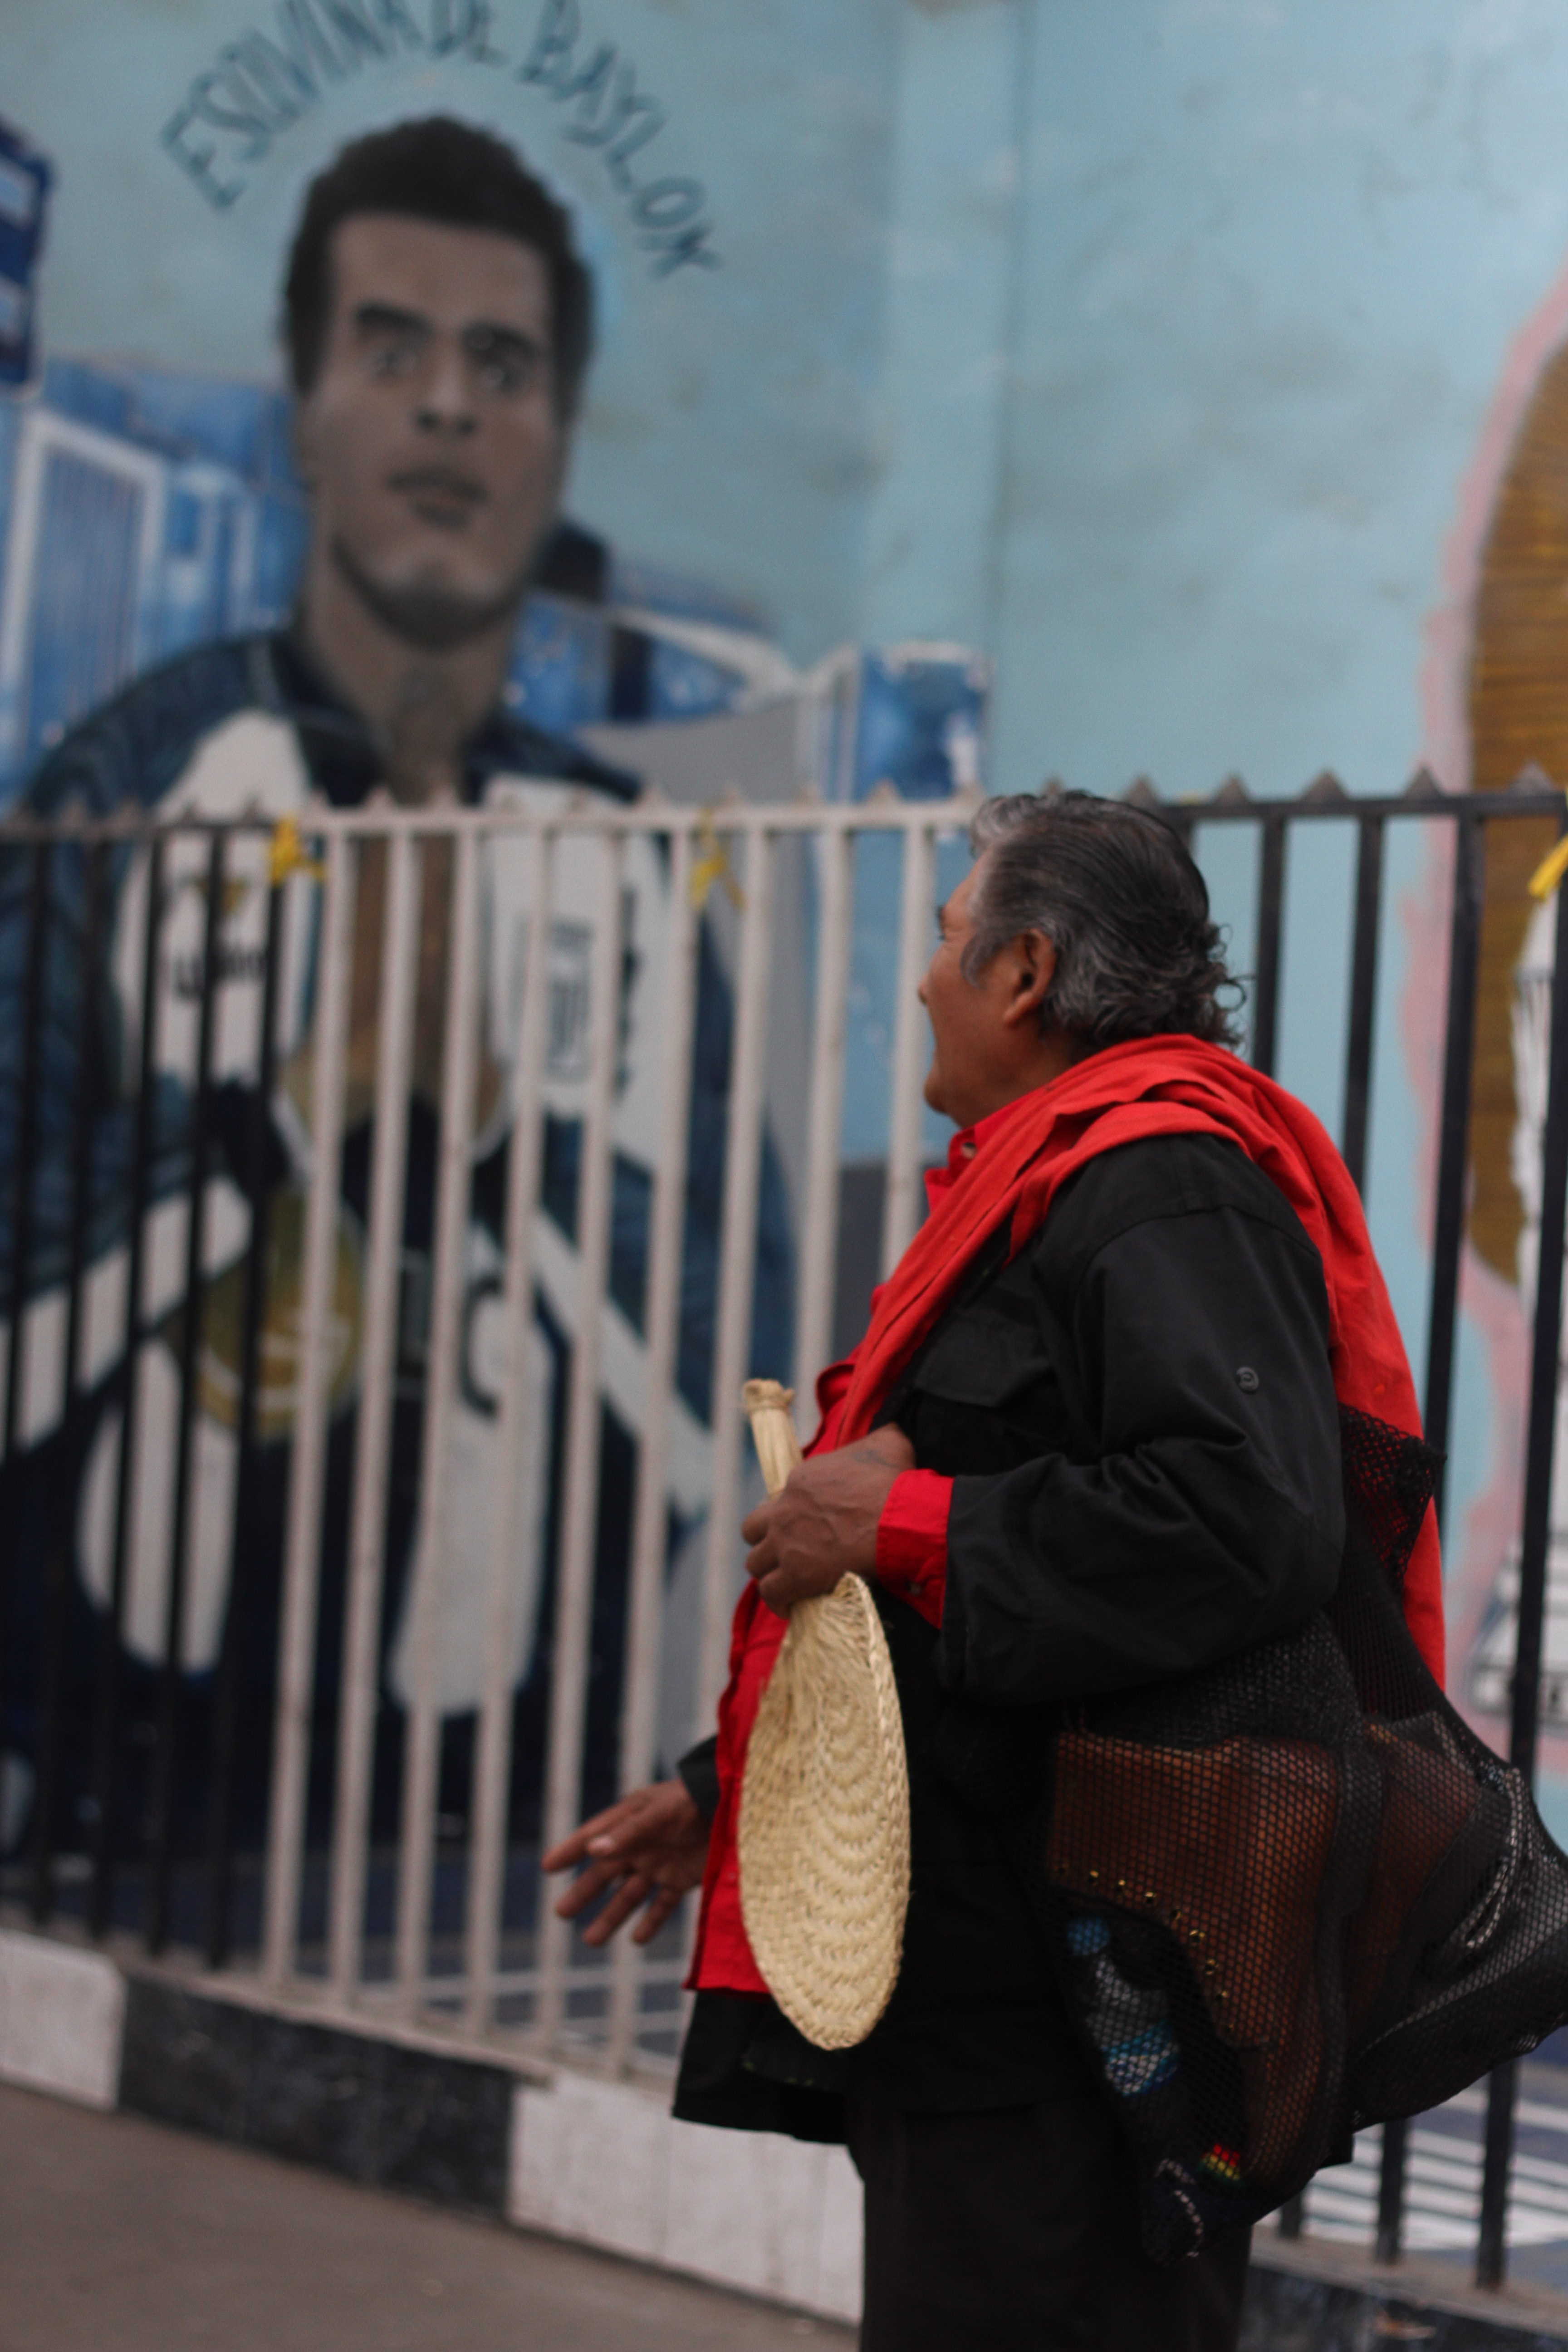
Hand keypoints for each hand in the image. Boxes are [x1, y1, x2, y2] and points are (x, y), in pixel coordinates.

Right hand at [540, 1780, 710, 1946]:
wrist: (733, 1807)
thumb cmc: (692, 1801)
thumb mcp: (658, 1814)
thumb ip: (628, 1833)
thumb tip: (592, 1850)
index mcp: (630, 1822)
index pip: (593, 1837)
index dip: (570, 1850)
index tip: (547, 1866)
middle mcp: (641, 1844)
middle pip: (606, 1873)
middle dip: (584, 1893)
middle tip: (561, 1913)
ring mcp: (661, 1863)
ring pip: (630, 1895)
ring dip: (611, 1917)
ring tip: (591, 1941)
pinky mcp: (682, 1878)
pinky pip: (663, 1904)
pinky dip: (651, 1922)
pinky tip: (638, 1939)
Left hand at [741, 1424, 915, 1616]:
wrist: (900, 1518)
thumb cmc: (895, 1482)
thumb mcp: (886, 1444)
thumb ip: (877, 1438)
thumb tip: (889, 1433)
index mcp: (801, 1480)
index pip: (779, 1500)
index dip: (791, 1515)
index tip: (809, 1527)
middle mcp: (785, 1511)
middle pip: (753, 1530)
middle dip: (765, 1542)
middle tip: (786, 1553)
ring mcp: (787, 1544)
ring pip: (756, 1564)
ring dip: (770, 1573)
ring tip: (787, 1583)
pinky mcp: (796, 1575)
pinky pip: (771, 1593)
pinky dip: (778, 1602)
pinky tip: (790, 1606)